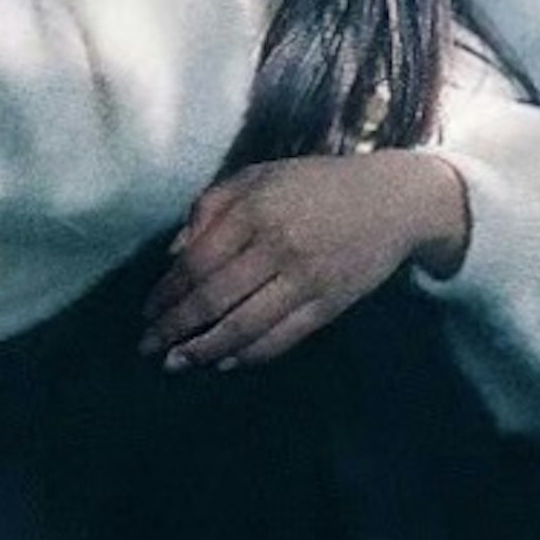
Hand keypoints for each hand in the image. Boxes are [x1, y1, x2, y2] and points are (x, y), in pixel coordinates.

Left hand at [140, 151, 473, 370]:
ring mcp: (306, 280)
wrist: (393, 200)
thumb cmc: (316, 185)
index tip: (146, 311)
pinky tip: (224, 363)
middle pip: (213, 299)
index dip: (166, 292)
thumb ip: (212, 206)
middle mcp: (278, 246)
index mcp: (256, 210)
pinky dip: (248, 356)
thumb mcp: (261, 176)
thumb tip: (173, 254)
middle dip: (174, 328)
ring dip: (204, 350)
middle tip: (148, 348)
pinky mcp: (329, 305)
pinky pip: (281, 339)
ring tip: (177, 363)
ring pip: (243, 326)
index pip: (197, 261)